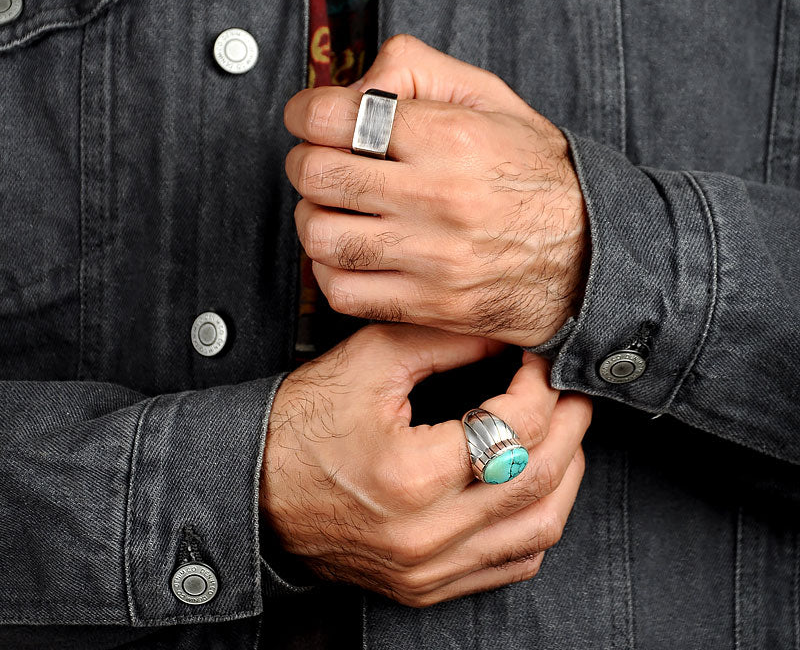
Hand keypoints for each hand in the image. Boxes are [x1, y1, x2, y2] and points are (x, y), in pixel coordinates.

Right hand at [260, 323, 591, 606]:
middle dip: (569, 424)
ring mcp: (429, 568)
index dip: (539, 386)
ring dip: (565, 474)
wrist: (257, 488)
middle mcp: (426, 534)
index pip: (514, 429)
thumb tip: (503, 337)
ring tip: (564, 432)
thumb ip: (443, 342)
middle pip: (538, 479)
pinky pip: (512, 565)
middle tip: (570, 390)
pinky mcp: (427, 585)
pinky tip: (536, 484)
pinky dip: (538, 519)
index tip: (537, 361)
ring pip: (538, 528)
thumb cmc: (304, 423)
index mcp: (410, 475)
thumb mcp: (369, 363)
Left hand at [284, 34, 587, 347]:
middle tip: (319, 161)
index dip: (306, 112)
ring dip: (312, 216)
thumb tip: (351, 86)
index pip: (336, 117)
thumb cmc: (536, 174)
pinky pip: (341, 292)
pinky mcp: (430, 305)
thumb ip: (417, 70)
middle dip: (304, 161)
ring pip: (321, 236)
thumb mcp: (492, 98)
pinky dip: (328, 270)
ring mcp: (433, 259)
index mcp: (451, 138)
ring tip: (334, 208)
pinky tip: (349, 252)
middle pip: (318, 174)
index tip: (309, 118)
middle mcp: (439, 198)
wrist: (592, 255)